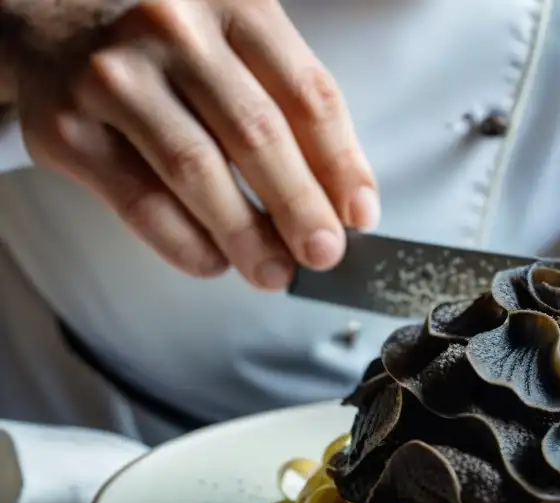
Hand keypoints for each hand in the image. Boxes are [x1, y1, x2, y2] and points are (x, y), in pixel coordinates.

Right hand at [6, 0, 378, 288]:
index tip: (360, 217)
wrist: (50, 23)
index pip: (309, 95)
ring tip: (274, 272)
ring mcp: (114, 75)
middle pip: (257, 134)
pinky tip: (215, 261)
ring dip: (246, 235)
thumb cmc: (167, 50)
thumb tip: (341, 204)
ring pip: (197, 171)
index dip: (342, 165)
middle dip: (300, 208)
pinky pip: (140, 200)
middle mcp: (173, 30)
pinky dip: (186, 242)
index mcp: (235, 5)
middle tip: (323, 254)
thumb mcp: (236, 48)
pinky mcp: (66, 124)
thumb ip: (287, 110)